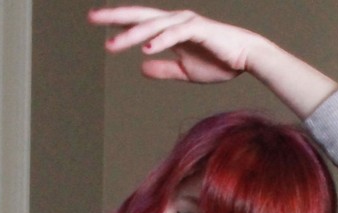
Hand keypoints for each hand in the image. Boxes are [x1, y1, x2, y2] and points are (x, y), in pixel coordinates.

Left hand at [89, 7, 261, 83]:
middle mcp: (174, 20)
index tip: (95, 22)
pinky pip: (175, 34)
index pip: (138, 23)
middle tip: (91, 18)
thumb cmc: (218, 63)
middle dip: (115, 17)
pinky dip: (160, 40)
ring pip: (153, 26)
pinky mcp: (198, 29)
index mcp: (169, 29)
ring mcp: (185, 22)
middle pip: (139, 16)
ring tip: (114, 44)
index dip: (118, 23)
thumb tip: (142, 67)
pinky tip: (146, 49)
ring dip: (133, 35)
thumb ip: (163, 69)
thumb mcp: (185, 71)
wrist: (246, 58)